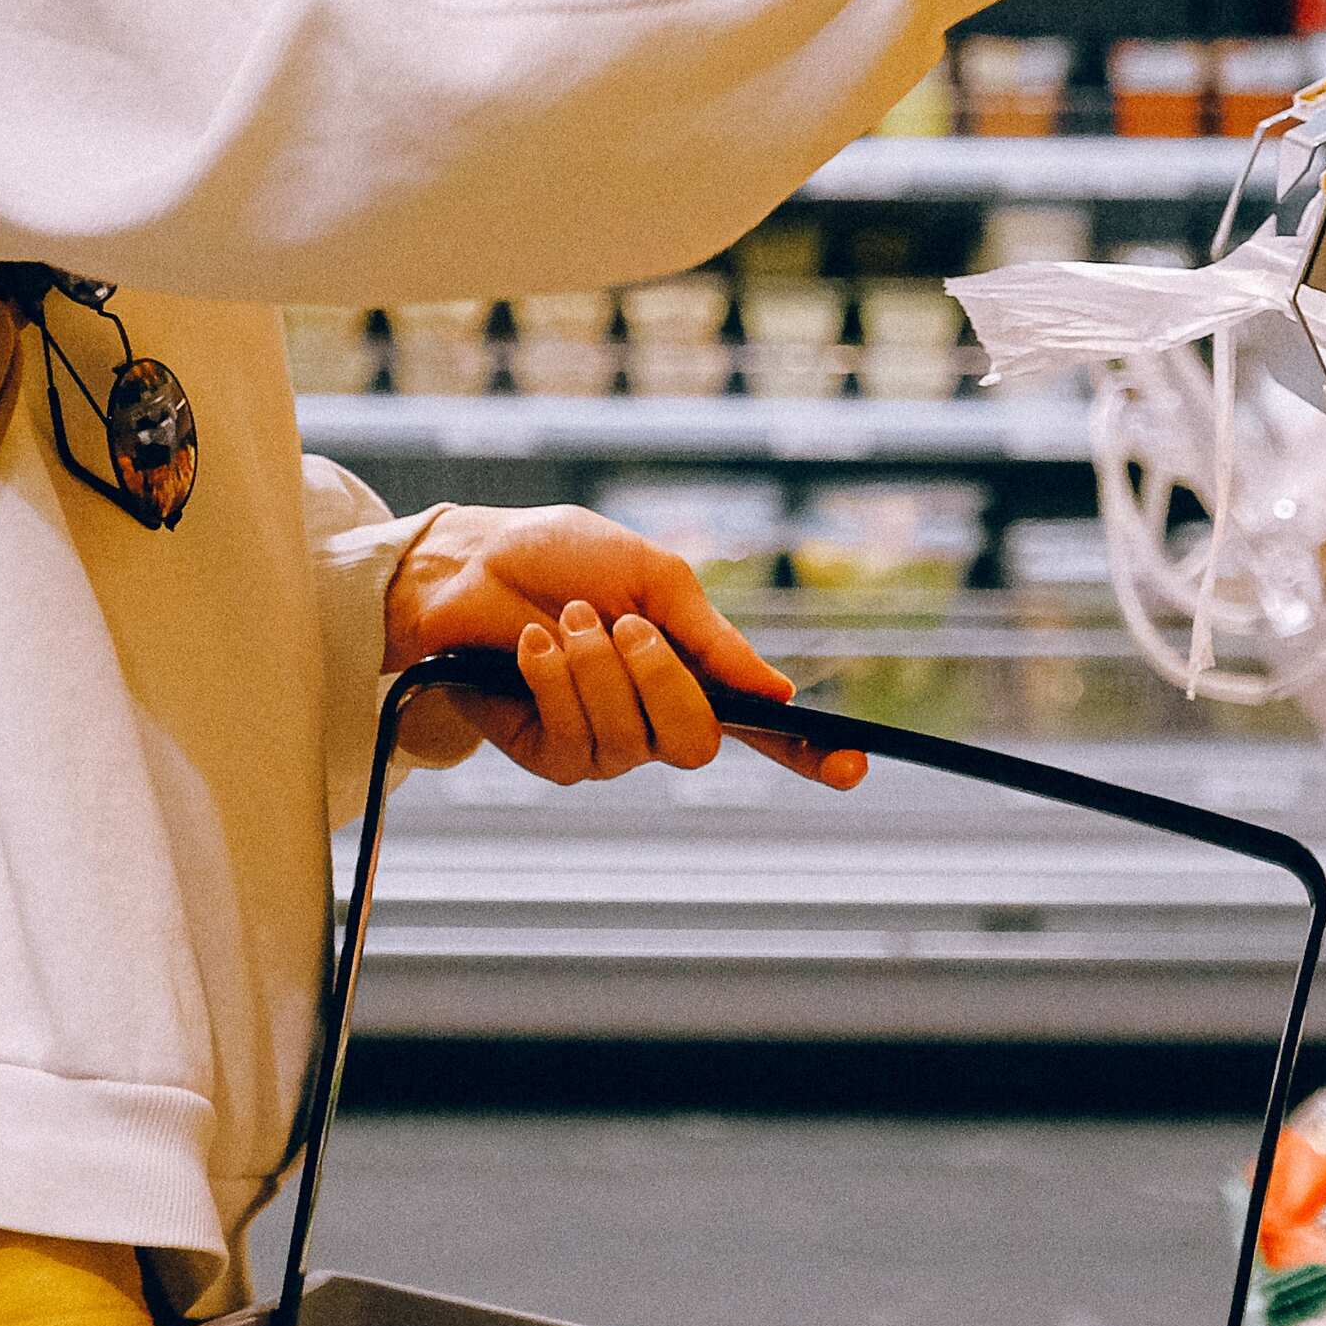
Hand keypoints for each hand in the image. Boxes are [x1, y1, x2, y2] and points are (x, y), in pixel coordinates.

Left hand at [382, 505, 864, 790]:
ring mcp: (604, 743)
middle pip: (697, 742)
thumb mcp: (651, 577)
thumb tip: (777, 690)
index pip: (762, 727)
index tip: (855, 766)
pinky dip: (557, 683)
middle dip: (663, 679)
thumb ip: (710, 636)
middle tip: (622, 624)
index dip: (811, 754)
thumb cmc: (560, 558)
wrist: (470, 563)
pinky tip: (532, 647)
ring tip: (565, 621)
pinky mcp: (550, 754)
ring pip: (633, 740)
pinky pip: (576, 740)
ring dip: (597, 669)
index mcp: (692, 671)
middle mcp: (655, 717)